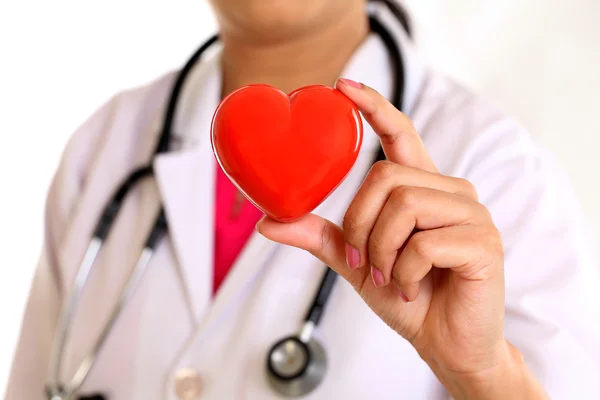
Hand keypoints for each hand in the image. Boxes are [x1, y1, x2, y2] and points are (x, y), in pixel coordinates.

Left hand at [256, 79, 546, 398]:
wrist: (446, 342)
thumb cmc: (407, 297)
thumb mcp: (357, 263)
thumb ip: (321, 237)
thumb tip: (268, 223)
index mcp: (422, 188)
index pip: (401, 134)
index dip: (374, 107)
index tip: (343, 87)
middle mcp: (450, 191)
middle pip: (385, 177)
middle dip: (360, 225)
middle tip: (365, 262)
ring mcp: (472, 214)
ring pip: (404, 207)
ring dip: (382, 251)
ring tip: (390, 277)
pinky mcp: (484, 242)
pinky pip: (424, 243)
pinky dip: (404, 273)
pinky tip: (411, 288)